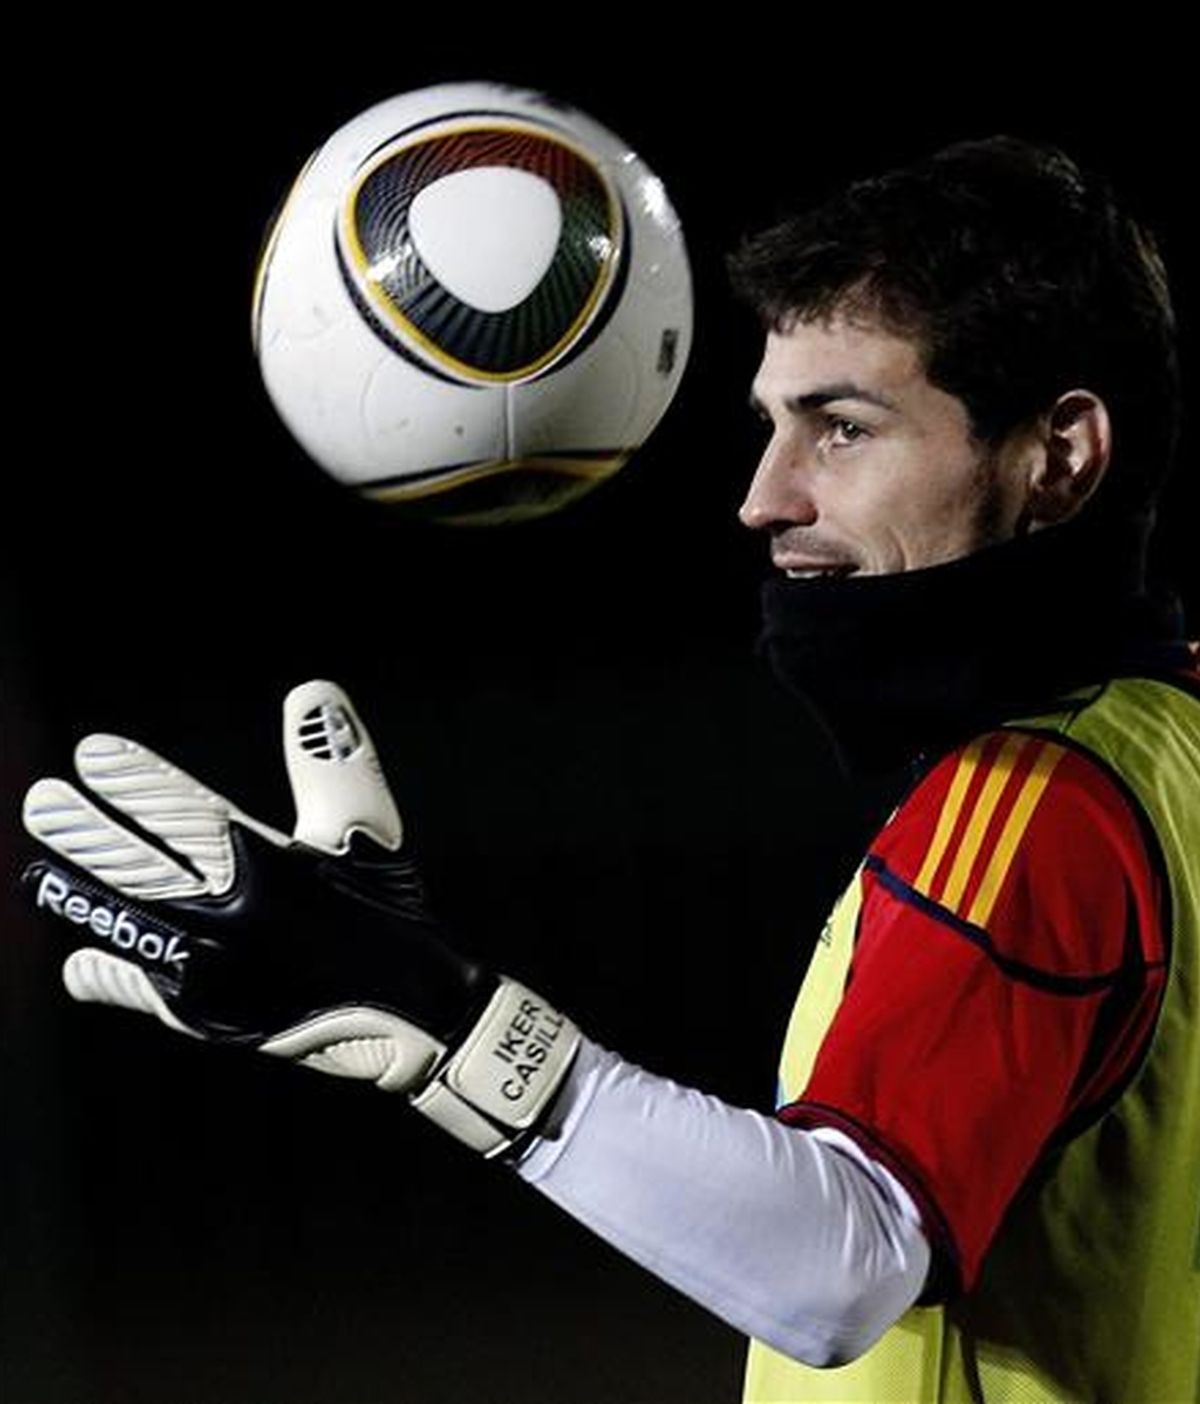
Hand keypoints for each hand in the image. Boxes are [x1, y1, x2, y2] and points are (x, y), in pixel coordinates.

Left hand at [21, 680, 578, 1154]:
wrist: (412, 1014)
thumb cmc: (388, 912)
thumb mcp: (364, 830)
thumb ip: (332, 760)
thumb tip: (312, 688)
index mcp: (268, 863)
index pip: (183, 812)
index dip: (133, 782)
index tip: (91, 754)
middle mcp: (231, 915)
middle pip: (136, 866)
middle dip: (84, 833)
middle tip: (41, 803)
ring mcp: (213, 969)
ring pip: (124, 925)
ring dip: (79, 897)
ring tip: (40, 875)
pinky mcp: (207, 1016)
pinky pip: (140, 987)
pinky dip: (107, 969)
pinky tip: (82, 958)